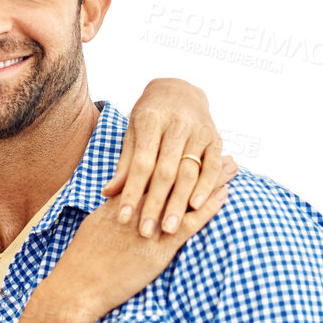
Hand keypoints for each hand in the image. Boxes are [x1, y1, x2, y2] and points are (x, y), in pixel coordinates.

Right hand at [47, 160, 233, 321]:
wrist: (77, 286)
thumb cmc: (80, 262)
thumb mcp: (93, 227)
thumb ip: (110, 213)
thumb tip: (118, 203)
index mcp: (120, 203)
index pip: (150, 175)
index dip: (172, 160)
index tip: (189, 148)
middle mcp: (136, 209)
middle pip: (173, 178)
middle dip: (197, 162)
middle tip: (220, 148)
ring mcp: (149, 227)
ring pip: (186, 196)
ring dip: (211, 180)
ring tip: (233, 166)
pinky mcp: (159, 249)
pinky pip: (189, 224)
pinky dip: (207, 208)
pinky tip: (224, 195)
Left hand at [103, 78, 223, 237]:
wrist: (179, 90)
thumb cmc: (149, 118)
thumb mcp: (133, 135)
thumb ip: (125, 164)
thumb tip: (107, 193)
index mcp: (150, 120)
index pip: (140, 163)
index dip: (130, 192)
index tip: (122, 217)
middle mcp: (177, 124)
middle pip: (164, 171)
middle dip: (154, 204)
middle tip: (145, 232)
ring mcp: (199, 130)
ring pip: (189, 172)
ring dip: (179, 202)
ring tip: (169, 228)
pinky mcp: (215, 138)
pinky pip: (211, 166)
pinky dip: (205, 187)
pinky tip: (196, 207)